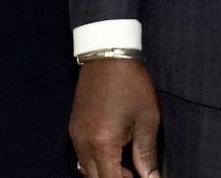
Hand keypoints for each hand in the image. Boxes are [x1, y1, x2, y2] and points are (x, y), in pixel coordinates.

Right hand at [70, 58, 160, 177]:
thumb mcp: (146, 121)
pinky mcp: (73, 128)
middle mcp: (83, 143)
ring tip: (128, 168)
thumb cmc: (132, 85)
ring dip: (105, 174)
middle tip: (137, 174)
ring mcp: (75, 136)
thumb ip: (146, 155)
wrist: (107, 55)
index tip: (143, 177)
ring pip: (86, 170)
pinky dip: (97, 164)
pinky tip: (115, 156)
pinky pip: (82, 157)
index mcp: (102, 143)